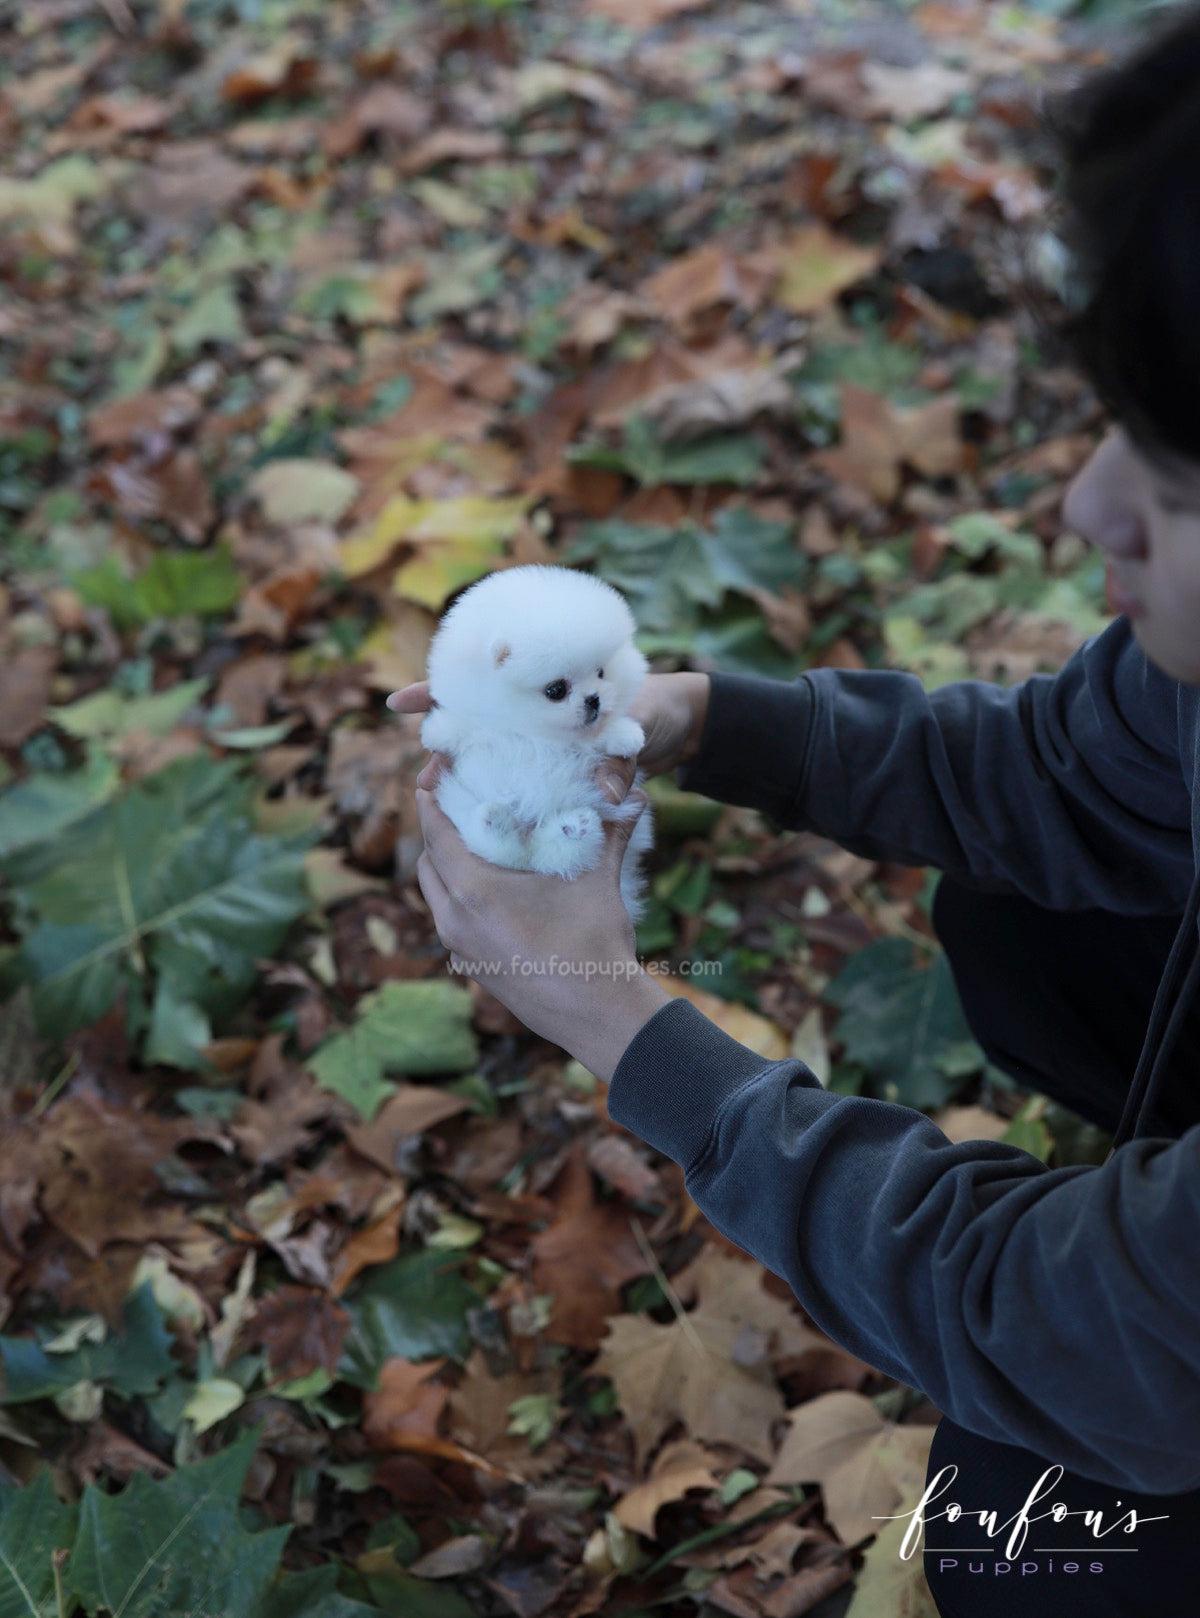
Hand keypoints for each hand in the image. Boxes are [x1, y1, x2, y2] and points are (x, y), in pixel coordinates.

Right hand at [388, 670, 710, 801]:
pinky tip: (475, 820)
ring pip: (486, 757)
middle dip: (441, 747)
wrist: (681, 726)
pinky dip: (494, 800)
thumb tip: (610, 793)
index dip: (437, 690)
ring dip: (461, 776)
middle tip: (425, 778)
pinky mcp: (554, 773)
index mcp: (544, 688)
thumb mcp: (638, 725)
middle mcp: (533, 715)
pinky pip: (516, 785)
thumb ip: (622, 757)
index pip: (480, 682)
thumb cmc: (653, 708)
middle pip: (471, 725)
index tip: (402, 704)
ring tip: (438, 799)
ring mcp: (540, 744)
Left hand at [414, 759, 670, 1080]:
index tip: (433, 769)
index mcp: (475, 892)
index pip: (435, 832)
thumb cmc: (595, 946)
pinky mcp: (471, 967)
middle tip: (455, 799)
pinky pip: (450, 918)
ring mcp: (459, 948)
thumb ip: (609, 832)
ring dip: (446, 862)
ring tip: (472, 839)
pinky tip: (489, 884)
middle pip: (427, 861)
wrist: (599, 1016)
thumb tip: (634, 795)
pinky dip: (457, 893)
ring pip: (436, 893)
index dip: (430, 796)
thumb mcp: (598, 880)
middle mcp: (455, 920)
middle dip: (436, 828)